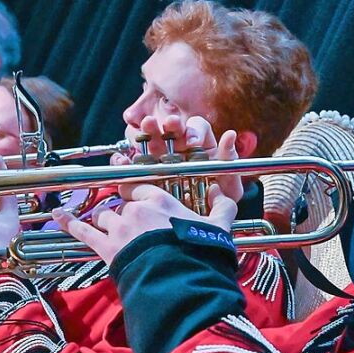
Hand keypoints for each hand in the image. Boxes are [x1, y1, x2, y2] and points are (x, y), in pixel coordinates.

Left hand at [52, 182, 237, 265]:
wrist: (179, 281)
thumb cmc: (200, 254)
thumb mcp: (219, 228)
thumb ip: (222, 208)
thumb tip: (222, 192)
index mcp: (161, 201)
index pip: (142, 188)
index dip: (137, 192)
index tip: (137, 196)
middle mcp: (137, 209)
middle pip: (123, 205)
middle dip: (125, 214)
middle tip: (132, 227)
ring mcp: (119, 228)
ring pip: (104, 217)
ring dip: (105, 222)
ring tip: (109, 231)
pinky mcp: (106, 248)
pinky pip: (82, 231)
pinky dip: (68, 222)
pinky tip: (57, 215)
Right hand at [114, 115, 243, 201]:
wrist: (201, 227)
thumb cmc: (218, 202)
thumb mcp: (230, 186)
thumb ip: (229, 160)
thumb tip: (230, 135)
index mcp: (201, 145)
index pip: (196, 127)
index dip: (194, 131)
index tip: (192, 142)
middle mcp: (179, 148)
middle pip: (171, 129)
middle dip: (168, 125)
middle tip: (166, 125)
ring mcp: (161, 159)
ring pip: (151, 140)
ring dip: (146, 132)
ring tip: (144, 129)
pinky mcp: (144, 175)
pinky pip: (132, 163)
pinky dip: (125, 160)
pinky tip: (124, 159)